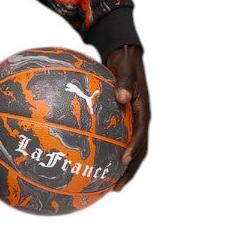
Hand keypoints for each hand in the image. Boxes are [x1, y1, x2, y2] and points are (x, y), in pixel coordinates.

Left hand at [105, 45, 149, 190]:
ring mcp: (135, 123)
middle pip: (140, 151)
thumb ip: (124, 83)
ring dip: (125, 170)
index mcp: (143, 111)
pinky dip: (114, 156)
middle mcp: (141, 121)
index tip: (124, 160)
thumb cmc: (125, 63)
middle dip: (130, 171)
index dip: (134, 148)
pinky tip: (100, 166)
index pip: (141, 134)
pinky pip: (122, 143)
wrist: (126, 57)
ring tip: (111, 187)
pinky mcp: (126, 123)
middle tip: (117, 187)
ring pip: (133, 152)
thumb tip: (122, 97)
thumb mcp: (125, 69)